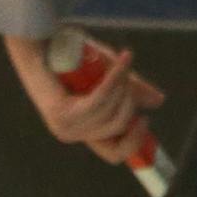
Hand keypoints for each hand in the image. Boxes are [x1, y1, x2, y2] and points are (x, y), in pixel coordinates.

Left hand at [4, 32, 164, 165]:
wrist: (37, 42)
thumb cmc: (69, 58)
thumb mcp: (108, 76)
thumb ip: (130, 90)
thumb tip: (158, 102)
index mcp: (81, 131)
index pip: (114, 155)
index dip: (134, 142)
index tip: (145, 120)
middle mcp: (71, 133)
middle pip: (118, 128)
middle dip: (130, 100)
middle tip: (126, 75)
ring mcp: (64, 125)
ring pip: (110, 113)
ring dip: (122, 86)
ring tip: (120, 61)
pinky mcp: (62, 112)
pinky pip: (101, 99)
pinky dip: (115, 79)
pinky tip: (122, 60)